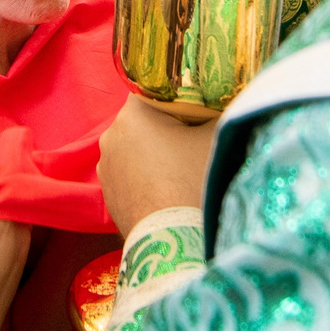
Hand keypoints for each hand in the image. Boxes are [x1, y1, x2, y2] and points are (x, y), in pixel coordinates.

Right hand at [0, 158, 27, 330]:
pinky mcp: (19, 267)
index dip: (3, 157)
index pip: (12, 175)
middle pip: (17, 192)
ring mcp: (24, 252)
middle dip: (3, 177)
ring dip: (2, 200)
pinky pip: (15, 230)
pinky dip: (3, 219)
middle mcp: (22, 233)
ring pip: (16, 212)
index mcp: (2, 221)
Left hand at [97, 96, 214, 235]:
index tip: (201, 108)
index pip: (156, 90)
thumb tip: (223, 101)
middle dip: (170, 125)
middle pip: (146, 119)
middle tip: (197, 138)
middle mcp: (110, 135)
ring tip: (184, 168)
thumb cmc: (194, 181)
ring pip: (137, 147)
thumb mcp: (215, 136)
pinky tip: (169, 188)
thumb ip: (217, 111)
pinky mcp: (108, 194)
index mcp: (132, 114)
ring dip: (157, 152)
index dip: (181, 96)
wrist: (175, 240)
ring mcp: (106, 167)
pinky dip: (147, 175)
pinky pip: (131, 173)